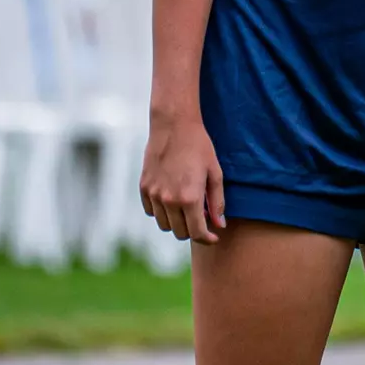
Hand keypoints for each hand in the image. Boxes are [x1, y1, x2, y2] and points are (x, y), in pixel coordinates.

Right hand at [140, 113, 225, 244]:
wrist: (174, 125)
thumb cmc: (198, 146)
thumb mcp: (215, 172)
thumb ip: (217, 201)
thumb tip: (219, 225)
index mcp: (190, 198)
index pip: (197, 233)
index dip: (207, 239)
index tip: (213, 237)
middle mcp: (169, 200)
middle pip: (180, 233)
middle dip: (193, 230)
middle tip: (201, 217)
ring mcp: (154, 195)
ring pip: (164, 225)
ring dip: (176, 222)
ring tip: (186, 206)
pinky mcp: (144, 188)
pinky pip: (151, 211)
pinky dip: (161, 211)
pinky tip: (171, 198)